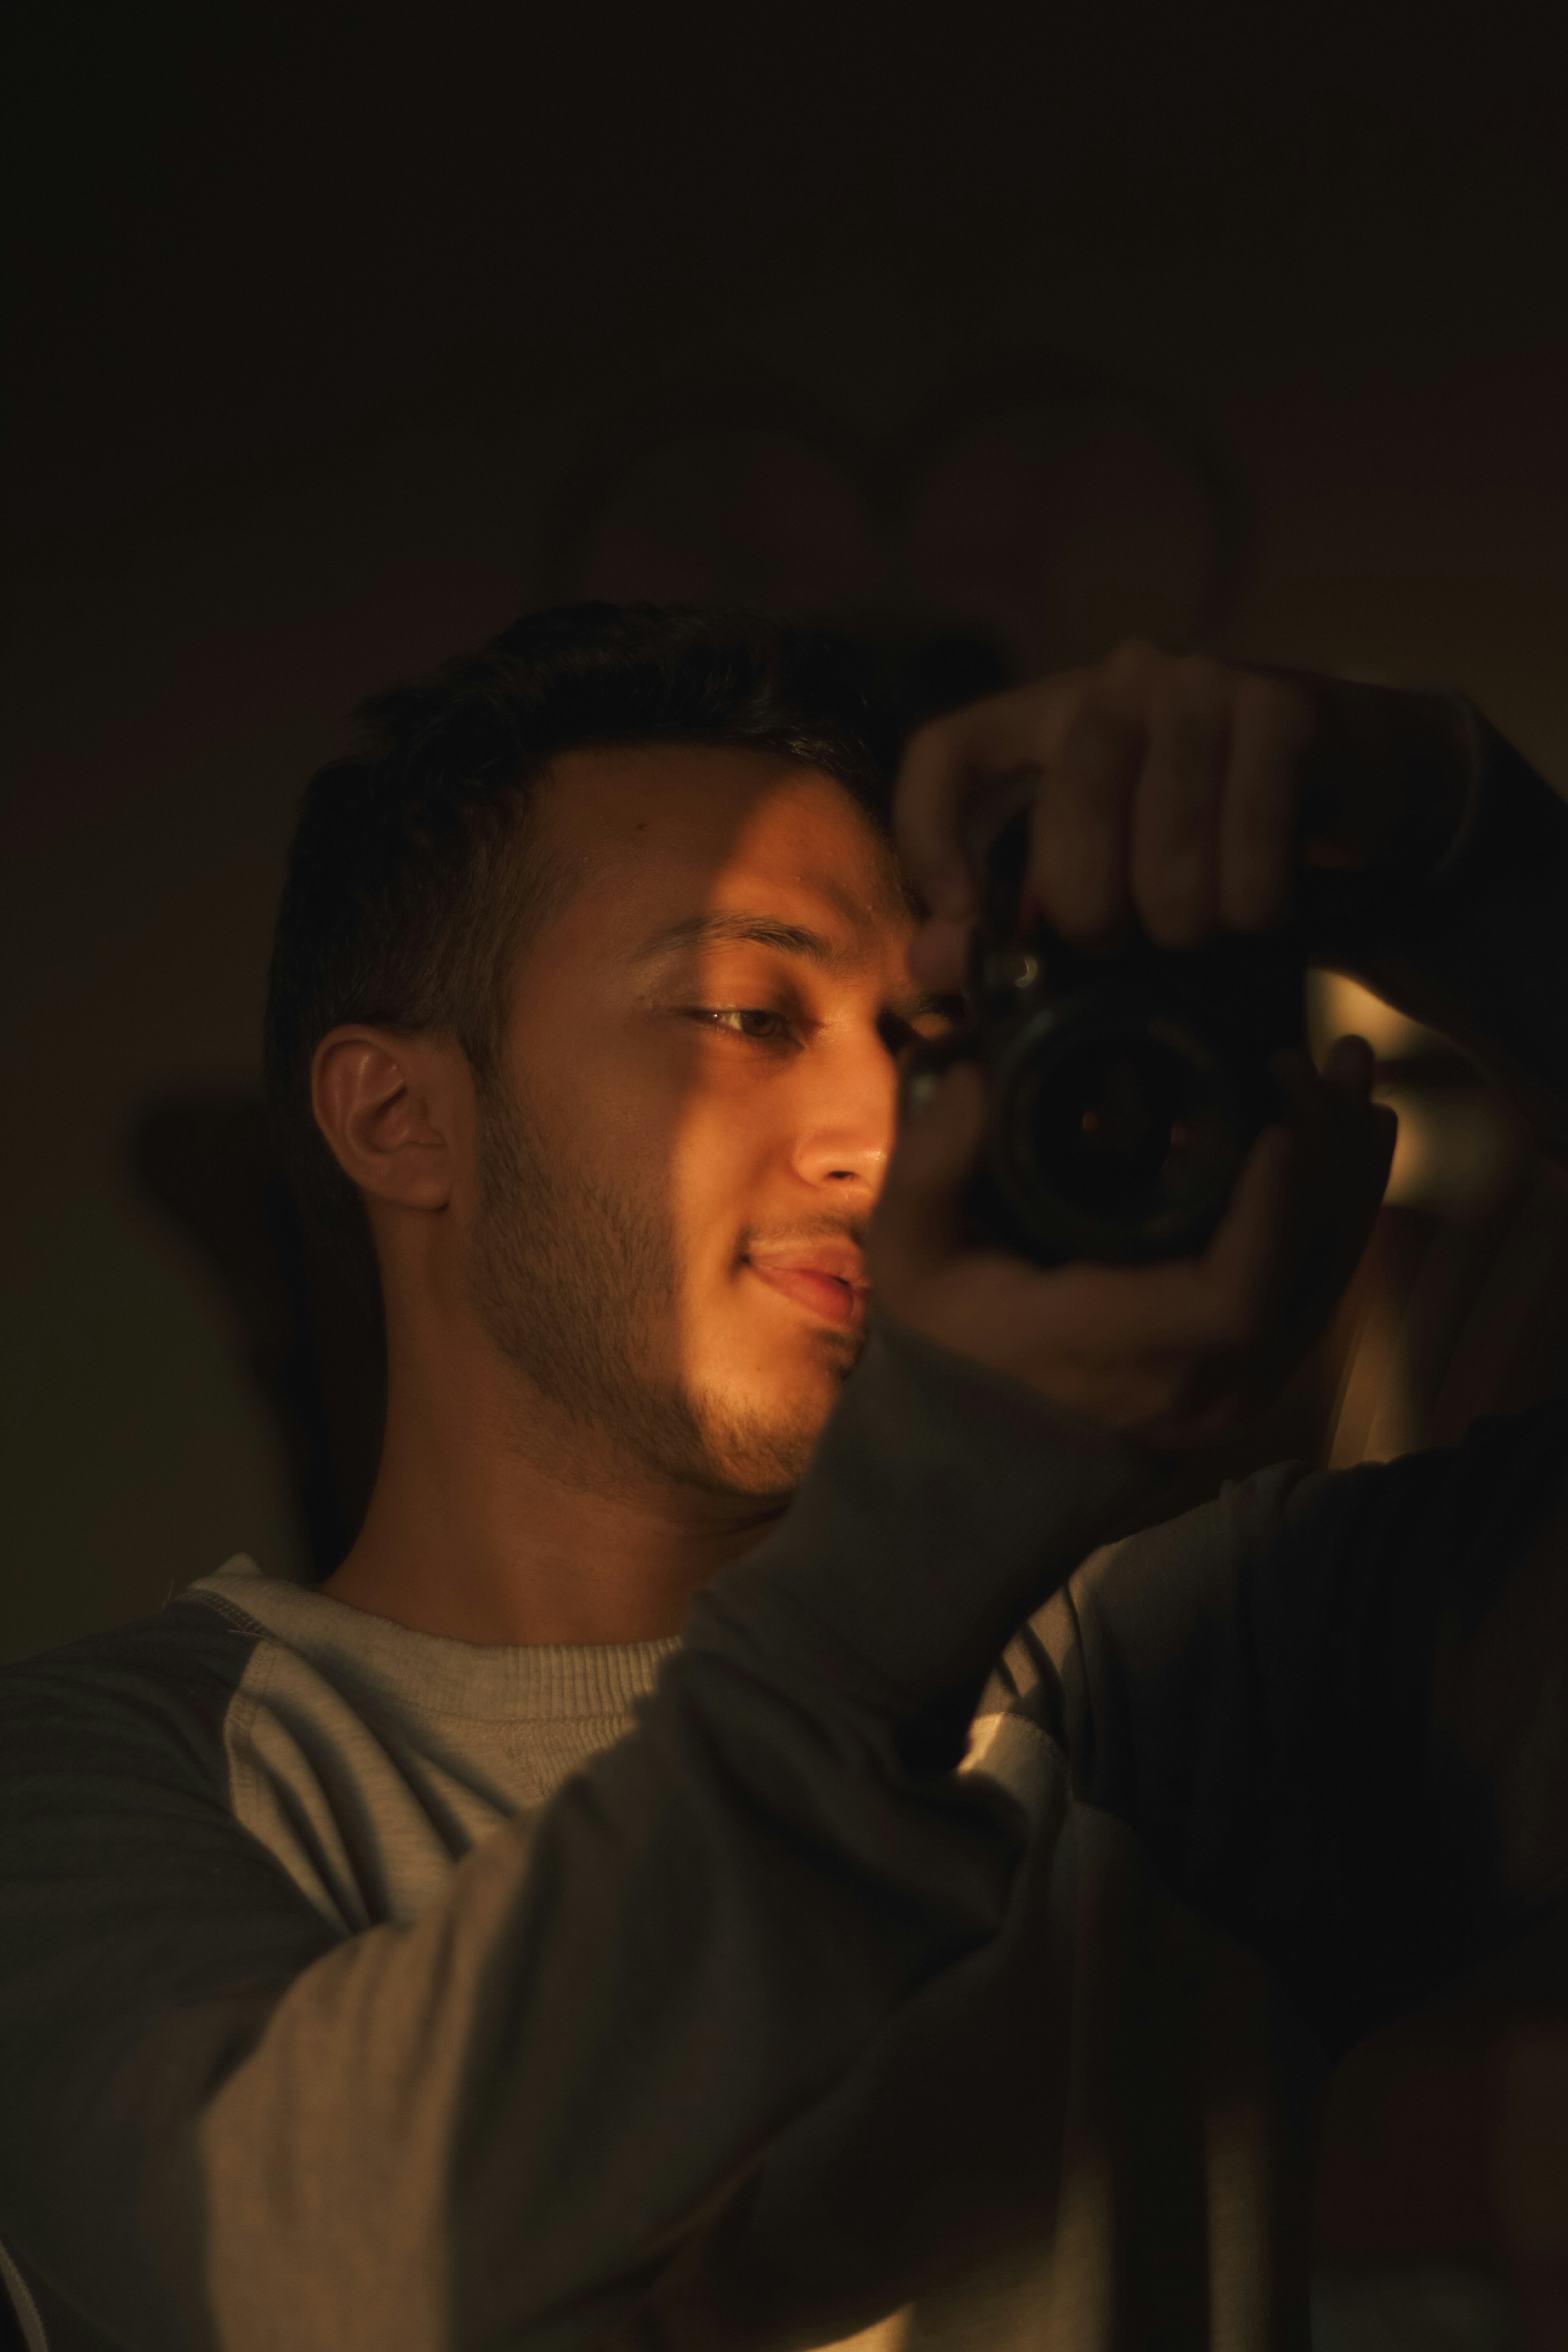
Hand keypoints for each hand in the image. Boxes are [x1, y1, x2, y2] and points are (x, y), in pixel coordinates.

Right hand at [868, 1038, 1395, 1449]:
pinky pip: (1312, 1293)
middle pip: (1303, 1274)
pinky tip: (1342, 1144)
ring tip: (1353, 1080)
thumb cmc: (945, 1343)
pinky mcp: (1246, 1379)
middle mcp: (1194, 1384)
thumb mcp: (911, 1257)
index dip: (1269, 1211)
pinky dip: (1333, 1213)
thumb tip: (973, 1076)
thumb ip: (931, 1167)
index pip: (1229, 1296)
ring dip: (1346, 1173)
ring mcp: (1232, 1390)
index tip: (1276, 1121)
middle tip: (1330, 1060)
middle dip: (1328, 1157)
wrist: (976, 1450)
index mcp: (1114, 1349)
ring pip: (1323, 1278)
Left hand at [897, 641, 1318, 994]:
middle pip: (1069, 814)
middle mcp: (1119, 680)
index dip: (932, 835)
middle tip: (1118, 944)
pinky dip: (1249, 907)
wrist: (1347, 770)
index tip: (964, 910)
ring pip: (1164, 845)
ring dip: (1181, 922)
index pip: (947, 750)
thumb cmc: (1204, 828)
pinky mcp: (1283, 712)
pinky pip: (1248, 847)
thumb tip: (930, 965)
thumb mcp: (1102, 865)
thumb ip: (1011, 913)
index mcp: (1050, 711)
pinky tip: (1255, 912)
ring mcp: (1203, 685)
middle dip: (1091, 912)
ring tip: (1196, 930)